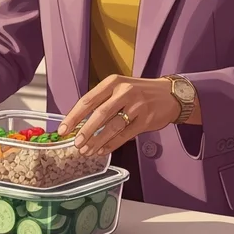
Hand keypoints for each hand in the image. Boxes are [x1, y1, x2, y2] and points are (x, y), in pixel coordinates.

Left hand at [57, 75, 180, 155]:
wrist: (169, 94)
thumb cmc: (139, 92)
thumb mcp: (119, 87)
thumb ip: (101, 101)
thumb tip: (79, 121)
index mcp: (113, 82)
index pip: (88, 100)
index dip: (74, 116)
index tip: (64, 128)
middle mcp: (124, 92)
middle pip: (100, 113)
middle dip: (85, 131)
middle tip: (76, 143)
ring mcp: (137, 106)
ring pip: (113, 126)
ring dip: (97, 141)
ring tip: (87, 150)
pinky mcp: (146, 120)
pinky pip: (125, 135)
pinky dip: (112, 144)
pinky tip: (102, 150)